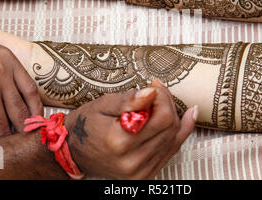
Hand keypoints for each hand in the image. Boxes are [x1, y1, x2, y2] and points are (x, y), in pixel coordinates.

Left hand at [0, 0, 42, 144]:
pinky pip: (30, 88)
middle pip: (2, 125)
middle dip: (3, 140)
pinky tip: (37, 116)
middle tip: (6, 146)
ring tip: (24, 137)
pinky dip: (36, 105)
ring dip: (23, 127)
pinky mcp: (11, 62)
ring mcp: (2, 74)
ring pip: (19, 110)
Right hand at [65, 81, 196, 178]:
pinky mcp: (144, 176)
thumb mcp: (103, 104)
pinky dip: (180, 133)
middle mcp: (131, 162)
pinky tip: (188, 116)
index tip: (153, 86)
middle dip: (167, 104)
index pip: (162, 117)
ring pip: (173, 138)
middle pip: (170, 127)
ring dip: (172, 117)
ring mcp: (139, 172)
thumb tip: (152, 93)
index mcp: (119, 141)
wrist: (73, 151)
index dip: (163, 97)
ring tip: (160, 103)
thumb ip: (128, 99)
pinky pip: (171, 151)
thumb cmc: (87, 124)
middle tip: (156, 92)